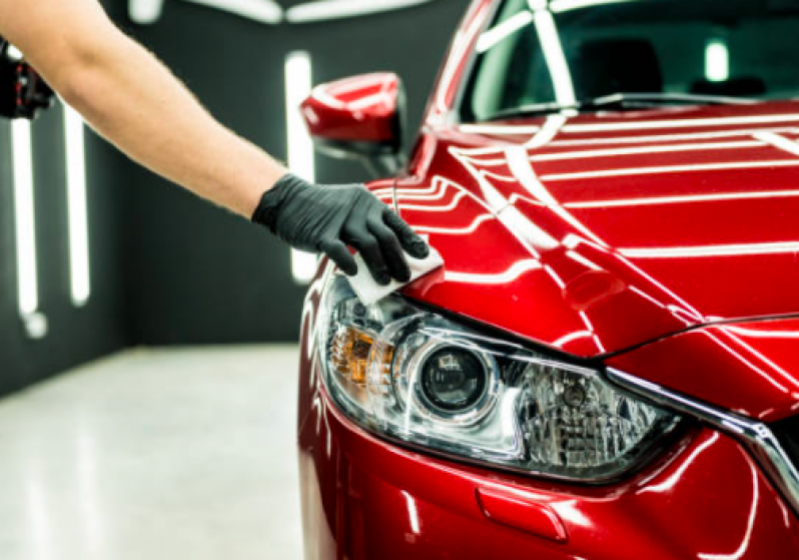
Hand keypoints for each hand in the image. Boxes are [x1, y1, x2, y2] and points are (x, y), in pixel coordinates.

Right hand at [253, 174, 429, 284]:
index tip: (424, 255)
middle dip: (399, 259)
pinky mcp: (322, 234)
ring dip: (379, 266)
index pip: (396, 222)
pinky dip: (349, 264)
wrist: (289, 201)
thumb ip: (368, 227)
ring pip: (368, 246)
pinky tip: (354, 273)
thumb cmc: (322, 211)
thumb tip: (389, 255)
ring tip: (385, 282)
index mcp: (367, 202)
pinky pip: (340, 251)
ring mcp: (340, 220)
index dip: (412, 240)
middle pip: (386, 237)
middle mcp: (358, 209)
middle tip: (404, 277)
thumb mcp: (350, 209)